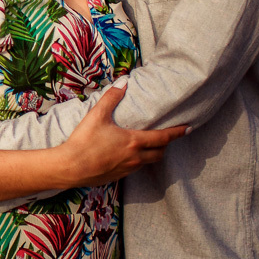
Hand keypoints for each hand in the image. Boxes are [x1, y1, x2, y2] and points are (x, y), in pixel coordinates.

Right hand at [57, 81, 189, 187]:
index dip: (177, 132)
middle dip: (165, 145)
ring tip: (147, 146)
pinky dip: (136, 162)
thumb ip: (111, 98)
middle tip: (166, 138)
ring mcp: (127, 169)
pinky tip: (126, 156)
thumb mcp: (96, 115)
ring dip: (151, 154)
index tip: (188, 129)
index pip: (163, 137)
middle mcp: (135, 157)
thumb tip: (123, 81)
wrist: (70, 167)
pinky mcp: (117, 177)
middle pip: (159, 153)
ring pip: (147, 162)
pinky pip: (134, 169)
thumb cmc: (83, 141)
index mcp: (133, 141)